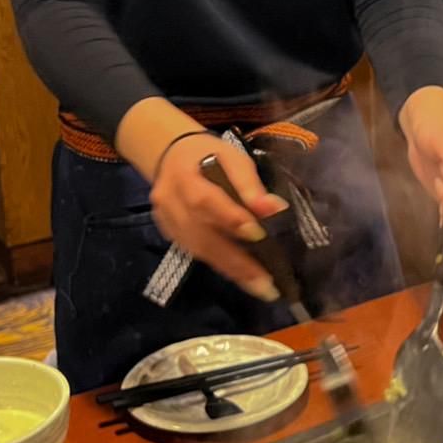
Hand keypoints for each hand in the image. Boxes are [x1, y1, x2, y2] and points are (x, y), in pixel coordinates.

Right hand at [150, 134, 287, 299]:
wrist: (169, 156)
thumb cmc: (208, 154)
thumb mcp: (232, 157)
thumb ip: (250, 185)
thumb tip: (275, 209)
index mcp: (184, 176)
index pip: (206, 202)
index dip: (231, 220)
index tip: (259, 235)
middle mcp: (170, 203)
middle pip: (202, 236)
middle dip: (237, 262)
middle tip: (267, 284)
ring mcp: (167, 222)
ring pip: (199, 251)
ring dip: (232, 271)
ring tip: (261, 287)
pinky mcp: (169, 235)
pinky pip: (195, 254)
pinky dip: (220, 266)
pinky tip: (242, 277)